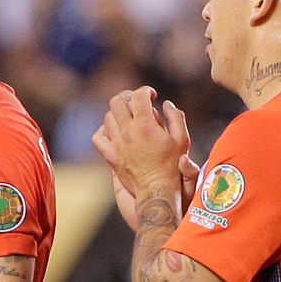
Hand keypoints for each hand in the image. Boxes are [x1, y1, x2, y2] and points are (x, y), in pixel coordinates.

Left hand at [93, 88, 188, 218]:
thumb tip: (166, 104)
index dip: (145, 91)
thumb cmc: (172, 166)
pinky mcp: (110, 155)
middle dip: (127, 97)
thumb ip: (176, 117)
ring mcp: (116, 143)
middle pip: (117, 102)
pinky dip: (104, 130)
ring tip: (129, 118)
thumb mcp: (182, 140)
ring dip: (118, 113)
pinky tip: (114, 132)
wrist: (156, 190)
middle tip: (136, 102)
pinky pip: (98, 136)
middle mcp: (127, 131)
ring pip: (108, 117)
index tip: (152, 95)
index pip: (138, 96)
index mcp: (145, 125)